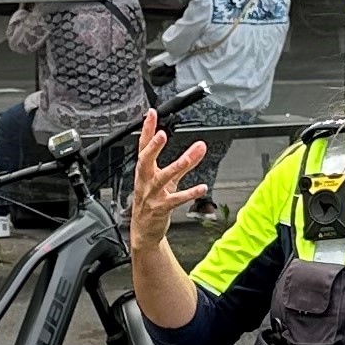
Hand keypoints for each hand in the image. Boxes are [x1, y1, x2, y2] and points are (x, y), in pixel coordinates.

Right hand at [130, 110, 210, 252]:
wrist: (144, 229)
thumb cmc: (153, 201)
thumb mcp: (170, 179)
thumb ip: (187, 161)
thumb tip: (201, 146)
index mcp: (145, 171)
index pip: (143, 146)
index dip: (146, 130)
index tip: (151, 114)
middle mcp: (145, 181)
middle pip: (145, 160)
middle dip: (153, 147)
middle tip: (161, 134)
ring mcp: (151, 195)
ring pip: (161, 179)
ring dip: (174, 167)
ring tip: (188, 158)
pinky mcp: (160, 208)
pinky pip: (175, 200)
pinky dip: (189, 193)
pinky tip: (201, 188)